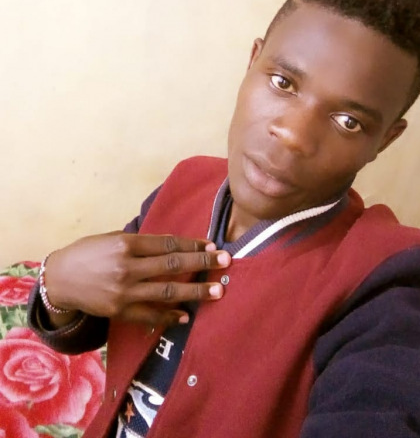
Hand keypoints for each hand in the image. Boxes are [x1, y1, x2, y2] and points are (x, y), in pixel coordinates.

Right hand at [43, 231, 230, 326]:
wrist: (59, 279)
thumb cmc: (87, 252)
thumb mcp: (112, 238)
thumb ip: (141, 243)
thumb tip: (173, 246)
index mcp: (126, 243)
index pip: (167, 244)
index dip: (192, 244)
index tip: (211, 244)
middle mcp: (127, 267)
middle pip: (172, 264)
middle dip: (202, 262)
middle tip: (225, 261)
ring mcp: (124, 291)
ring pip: (167, 291)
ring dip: (195, 290)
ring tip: (217, 291)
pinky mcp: (119, 311)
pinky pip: (150, 315)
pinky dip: (169, 316)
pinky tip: (186, 314)